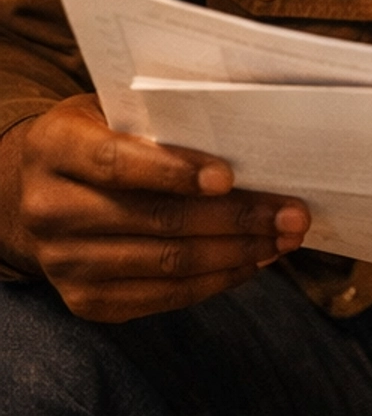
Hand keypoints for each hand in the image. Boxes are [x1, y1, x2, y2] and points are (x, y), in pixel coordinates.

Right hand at [2, 94, 310, 320]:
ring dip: (238, 253)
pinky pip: (165, 296)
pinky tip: (250, 262)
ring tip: (283, 239)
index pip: (115, 162)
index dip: (173, 171)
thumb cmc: (97, 141)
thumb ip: (161, 123)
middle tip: (292, 214)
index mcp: (53, 149)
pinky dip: (216, 280)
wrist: (36, 196)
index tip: (229, 176)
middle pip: (157, 219)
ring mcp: (65, 262)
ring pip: (168, 263)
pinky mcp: (86, 301)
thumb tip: (247, 140)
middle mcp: (49, 209)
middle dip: (236, 218)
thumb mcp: (112, 114)